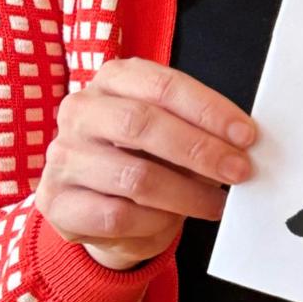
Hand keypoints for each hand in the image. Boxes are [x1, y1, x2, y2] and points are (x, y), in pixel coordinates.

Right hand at [36, 59, 255, 272]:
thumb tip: (241, 146)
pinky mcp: (56, 202)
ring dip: (187, 194)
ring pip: (134, 176)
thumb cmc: (144, 158)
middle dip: (200, 150)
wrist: (99, 206)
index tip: (246, 135)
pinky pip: (116, 216)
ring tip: (215, 203)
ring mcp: (63, 157)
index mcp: (113, 79)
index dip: (208, 110)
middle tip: (238, 170)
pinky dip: (154, 222)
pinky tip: (172, 222)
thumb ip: (199, 131)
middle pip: (143, 124)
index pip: (164, 85)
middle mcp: (81, 110)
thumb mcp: (171, 133)